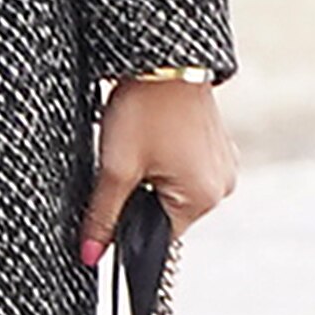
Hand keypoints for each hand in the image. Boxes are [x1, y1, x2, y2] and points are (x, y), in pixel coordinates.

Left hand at [81, 75, 234, 261]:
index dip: (128, 222)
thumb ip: (103, 216)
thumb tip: (91, 256)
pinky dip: (163, 159)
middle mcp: (222, 186)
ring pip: (171, 188)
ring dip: (150, 175)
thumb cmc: (144, 109)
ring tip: (141, 143)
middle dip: (138, 194)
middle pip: (165, 212)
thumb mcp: (115, 167)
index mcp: (203, 198)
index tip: (113, 196)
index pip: (158, 236)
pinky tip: (153, 136)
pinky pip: (183, 167)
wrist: (163, 57)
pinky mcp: (216, 145)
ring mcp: (223, 164)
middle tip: (124, 160)